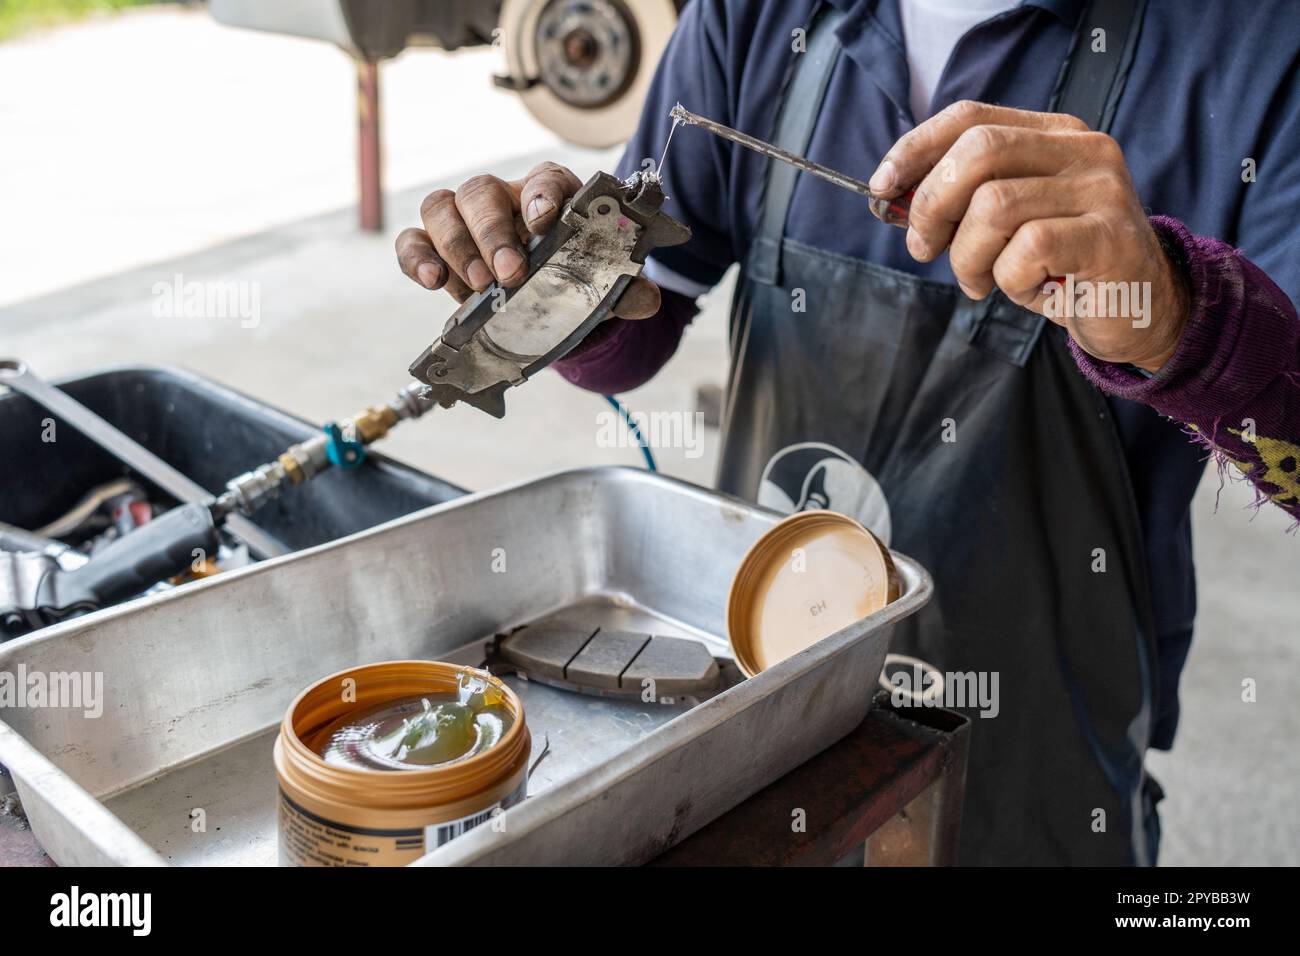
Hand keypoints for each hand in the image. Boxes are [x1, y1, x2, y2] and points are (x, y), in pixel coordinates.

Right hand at [395, 161, 659, 318]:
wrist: (549, 297)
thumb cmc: (574, 275)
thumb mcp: (604, 282)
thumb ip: (624, 290)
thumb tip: (645, 302)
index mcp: (550, 194)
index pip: (545, 179)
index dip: (541, 195)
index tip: (544, 221)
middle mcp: (503, 197)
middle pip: (481, 192)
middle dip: (491, 233)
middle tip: (507, 275)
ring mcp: (464, 220)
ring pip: (441, 208)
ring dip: (455, 247)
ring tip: (477, 288)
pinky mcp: (437, 248)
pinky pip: (414, 242)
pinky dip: (417, 258)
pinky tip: (433, 282)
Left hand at [869, 101, 1188, 371]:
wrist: (1139, 310)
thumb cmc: (1059, 266)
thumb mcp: (1006, 223)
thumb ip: (961, 200)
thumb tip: (892, 194)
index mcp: (1054, 135)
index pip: (970, 117)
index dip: (915, 148)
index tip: (881, 186)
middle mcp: (1082, 151)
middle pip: (978, 152)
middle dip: (932, 205)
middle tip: (924, 248)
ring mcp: (1101, 191)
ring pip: (994, 208)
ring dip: (967, 257)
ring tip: (979, 281)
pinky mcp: (1109, 239)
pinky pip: (1026, 252)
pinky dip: (1007, 280)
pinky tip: (1027, 290)